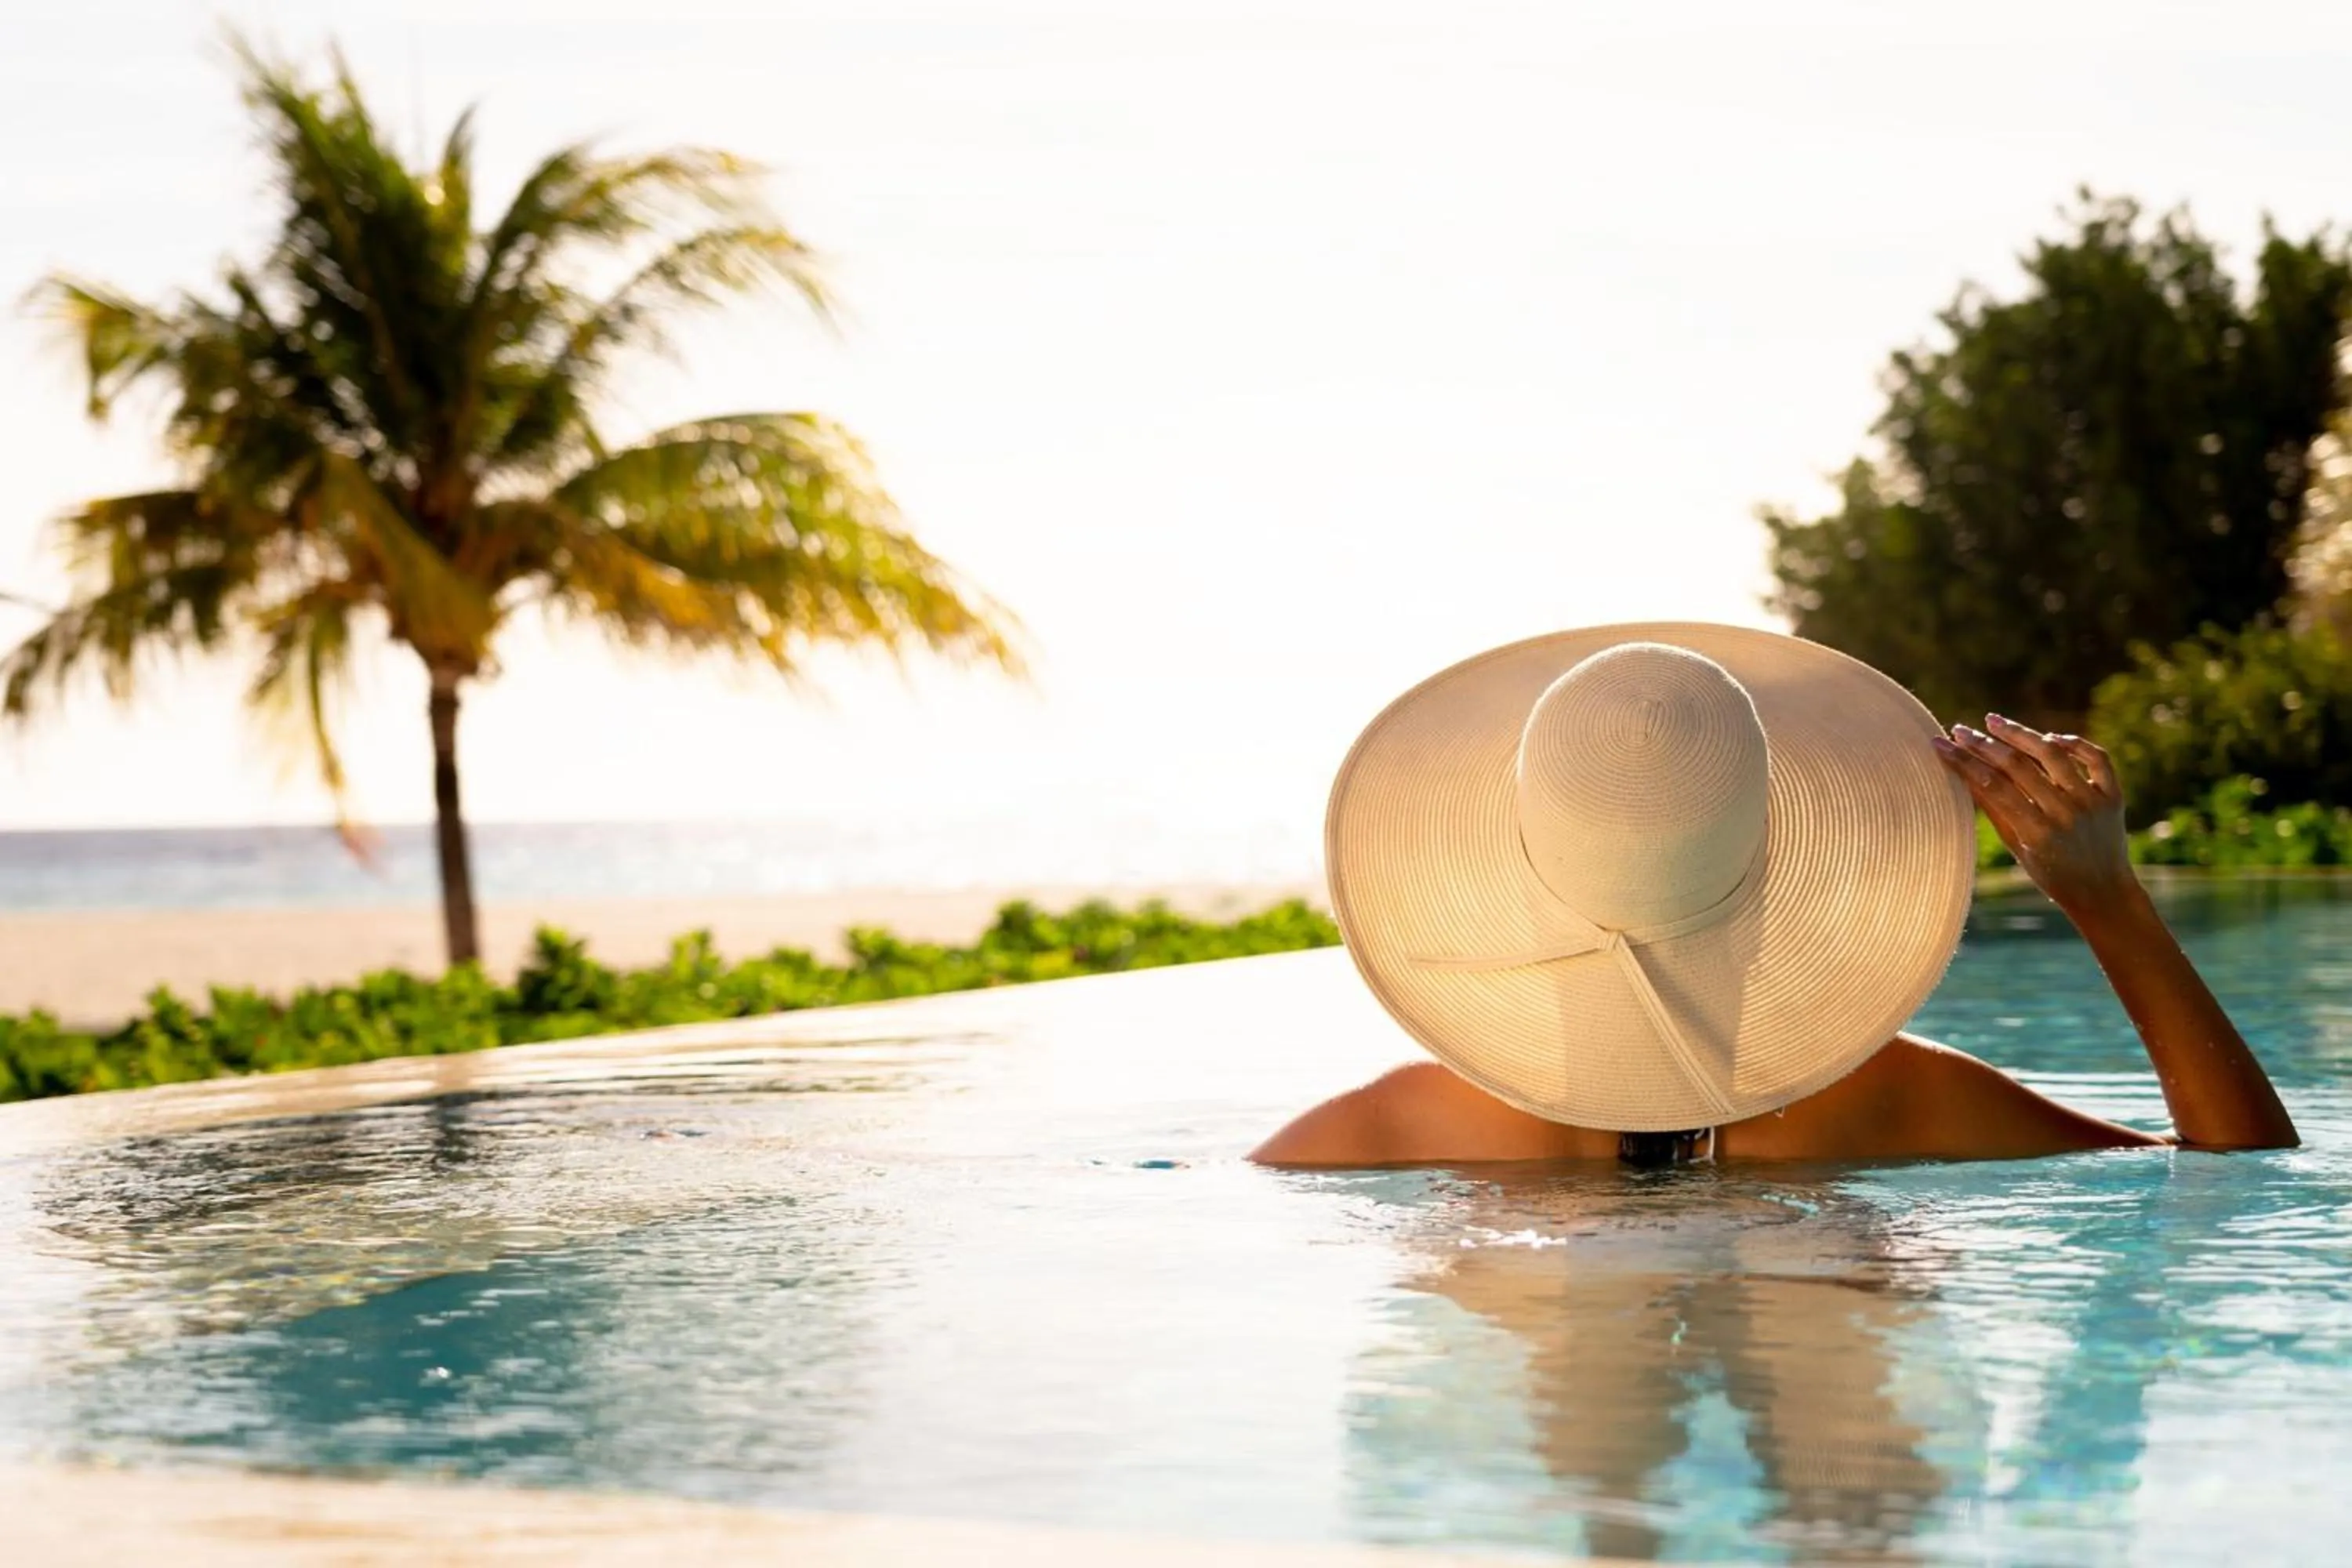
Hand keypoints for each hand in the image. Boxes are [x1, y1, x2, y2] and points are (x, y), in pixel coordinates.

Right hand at [1932, 715, 2138, 917]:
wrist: (2103, 893)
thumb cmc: (2051, 874)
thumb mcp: (2017, 848)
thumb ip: (1995, 809)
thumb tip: (1965, 772)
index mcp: (2037, 833)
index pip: (1992, 786)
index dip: (1963, 762)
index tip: (1941, 744)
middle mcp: (2066, 814)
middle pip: (2017, 766)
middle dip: (1983, 745)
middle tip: (1960, 730)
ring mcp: (2092, 802)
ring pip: (2052, 754)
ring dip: (2020, 734)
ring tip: (1994, 721)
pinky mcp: (2113, 795)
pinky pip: (2096, 757)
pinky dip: (2073, 743)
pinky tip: (2049, 738)